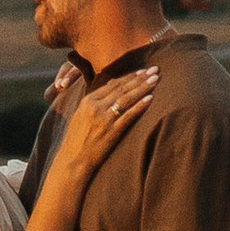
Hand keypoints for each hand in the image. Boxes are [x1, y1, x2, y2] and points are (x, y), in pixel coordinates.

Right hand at [49, 63, 157, 186]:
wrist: (73, 161)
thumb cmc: (77, 140)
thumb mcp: (81, 115)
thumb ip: (95, 102)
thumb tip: (110, 89)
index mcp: (88, 100)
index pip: (113, 84)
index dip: (129, 76)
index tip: (142, 70)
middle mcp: (95, 106)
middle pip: (122, 88)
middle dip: (140, 77)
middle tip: (155, 69)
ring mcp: (104, 119)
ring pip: (127, 98)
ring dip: (143, 87)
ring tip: (156, 79)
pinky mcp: (111, 132)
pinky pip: (128, 116)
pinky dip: (140, 106)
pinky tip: (150, 98)